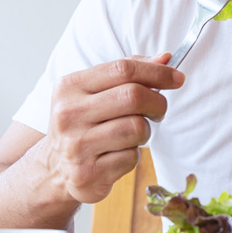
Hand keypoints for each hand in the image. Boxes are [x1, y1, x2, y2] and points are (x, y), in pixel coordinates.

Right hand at [44, 52, 183, 202]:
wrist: (54, 169)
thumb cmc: (85, 122)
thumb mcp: (96, 91)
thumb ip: (129, 71)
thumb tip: (166, 59)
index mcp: (70, 86)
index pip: (123, 69)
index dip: (157, 72)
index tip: (177, 78)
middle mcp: (69, 114)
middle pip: (133, 96)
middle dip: (157, 102)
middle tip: (158, 110)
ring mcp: (76, 146)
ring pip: (137, 128)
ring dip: (145, 131)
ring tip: (132, 134)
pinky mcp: (87, 174)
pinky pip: (131, 157)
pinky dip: (133, 155)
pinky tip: (118, 154)